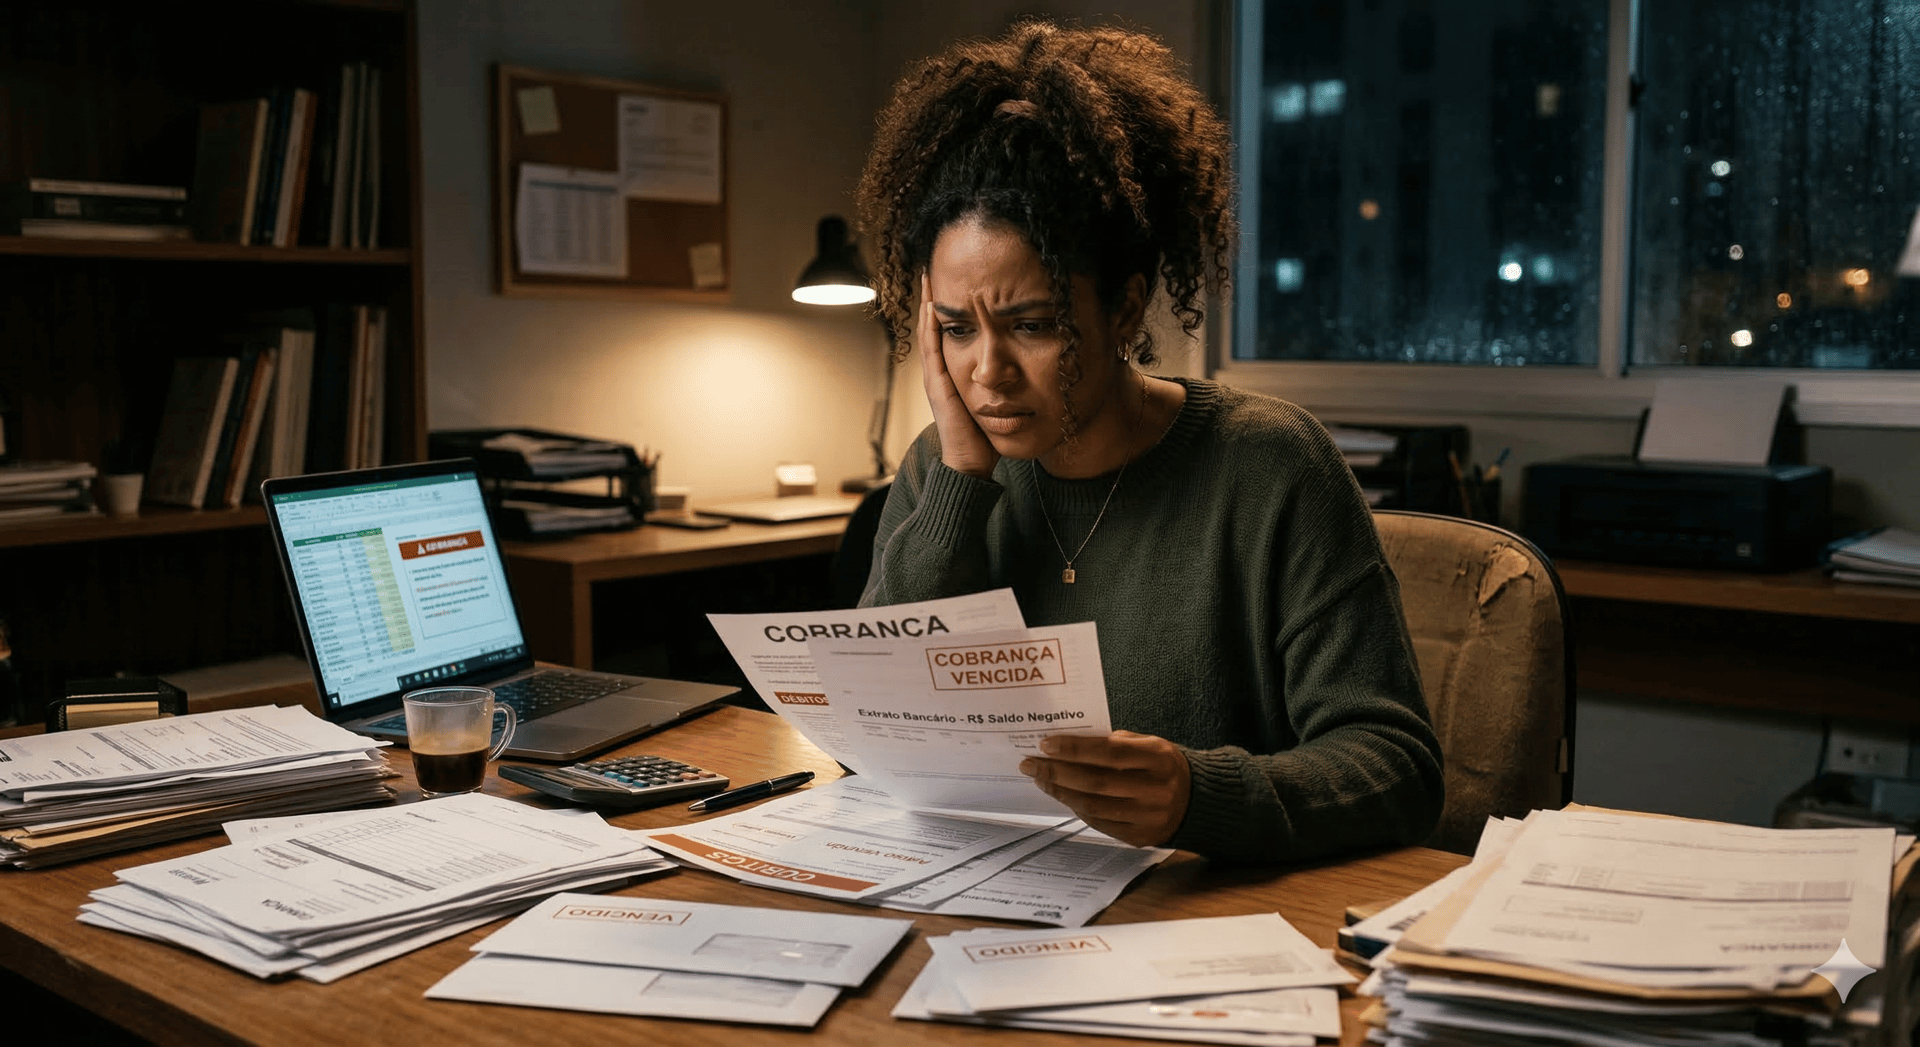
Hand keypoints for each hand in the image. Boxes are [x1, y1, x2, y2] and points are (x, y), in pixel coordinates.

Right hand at [917, 271, 998, 477]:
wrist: (970, 462)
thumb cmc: (983, 437)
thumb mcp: (993, 402)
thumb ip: (1000, 385)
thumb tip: (1020, 371)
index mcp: (951, 375)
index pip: (946, 334)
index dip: (946, 309)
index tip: (952, 285)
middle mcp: (939, 373)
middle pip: (932, 327)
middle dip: (932, 299)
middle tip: (931, 270)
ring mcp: (935, 378)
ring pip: (928, 332)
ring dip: (928, 304)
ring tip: (928, 279)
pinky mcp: (938, 385)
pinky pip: (932, 349)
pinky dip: (931, 326)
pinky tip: (932, 307)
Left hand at [1019, 730, 1190, 846]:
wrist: (1197, 801)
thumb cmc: (1163, 766)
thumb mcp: (1150, 744)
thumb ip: (1115, 742)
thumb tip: (1068, 744)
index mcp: (1159, 758)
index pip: (1110, 752)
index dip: (1075, 749)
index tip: (1046, 744)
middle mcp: (1155, 790)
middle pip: (1096, 782)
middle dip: (1057, 772)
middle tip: (1031, 764)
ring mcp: (1148, 817)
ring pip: (1093, 806)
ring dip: (1060, 792)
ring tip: (1041, 780)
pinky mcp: (1139, 837)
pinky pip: (1099, 823)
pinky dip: (1076, 808)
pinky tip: (1063, 795)